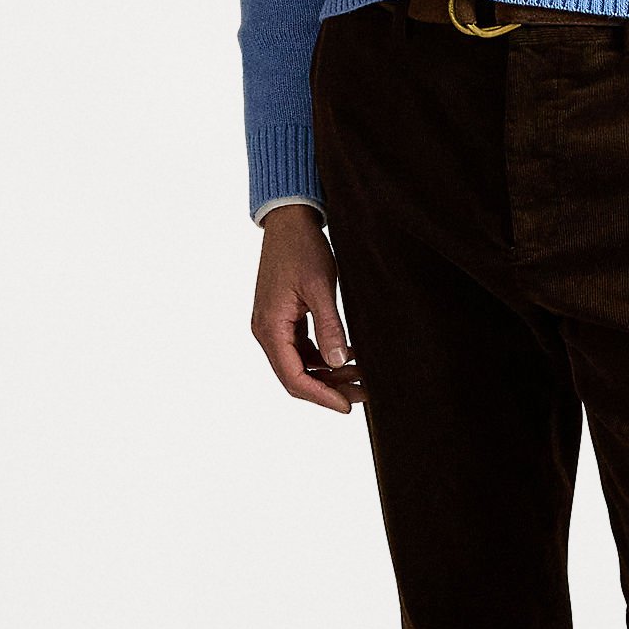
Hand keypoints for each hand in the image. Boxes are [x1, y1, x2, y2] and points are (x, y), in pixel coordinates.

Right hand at [251, 205, 363, 410]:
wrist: (288, 222)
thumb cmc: (302, 248)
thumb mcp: (321, 288)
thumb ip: (329, 327)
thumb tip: (338, 363)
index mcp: (270, 328)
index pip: (293, 377)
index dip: (321, 396)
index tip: (347, 406)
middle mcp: (266, 331)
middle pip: (295, 376)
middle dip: (329, 388)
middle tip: (363, 393)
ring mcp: (272, 325)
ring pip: (299, 364)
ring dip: (328, 374)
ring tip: (361, 376)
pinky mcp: (282, 318)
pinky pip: (301, 348)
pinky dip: (322, 356)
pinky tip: (347, 355)